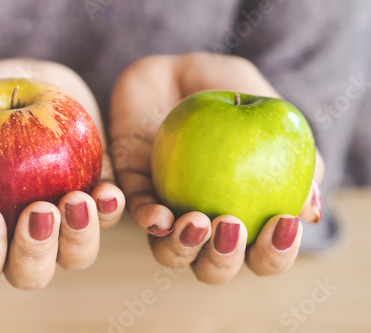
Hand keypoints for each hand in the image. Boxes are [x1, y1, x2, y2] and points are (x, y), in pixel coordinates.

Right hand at [0, 58, 124, 288]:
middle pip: (30, 272)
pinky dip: (111, 209)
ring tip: (76, 199)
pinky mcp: (96, 200)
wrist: (21, 81)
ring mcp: (64, 223)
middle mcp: (24, 238)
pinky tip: (108, 192)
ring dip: (79, 236)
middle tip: (38, 211)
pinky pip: (109, 216)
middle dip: (34, 251)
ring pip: (75, 254)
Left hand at [110, 52, 323, 283]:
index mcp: (240, 212)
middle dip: (225, 261)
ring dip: (184, 248)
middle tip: (233, 226)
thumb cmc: (226, 91)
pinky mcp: (133, 190)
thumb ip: (297, 153)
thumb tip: (312, 208)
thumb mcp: (269, 112)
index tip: (283, 222)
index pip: (262, 252)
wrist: (173, 69)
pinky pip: (135, 214)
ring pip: (170, 253)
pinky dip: (148, 220)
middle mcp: (203, 220)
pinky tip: (160, 217)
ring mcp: (166, 208)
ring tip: (199, 221)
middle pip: (213, 266)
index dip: (276, 252)